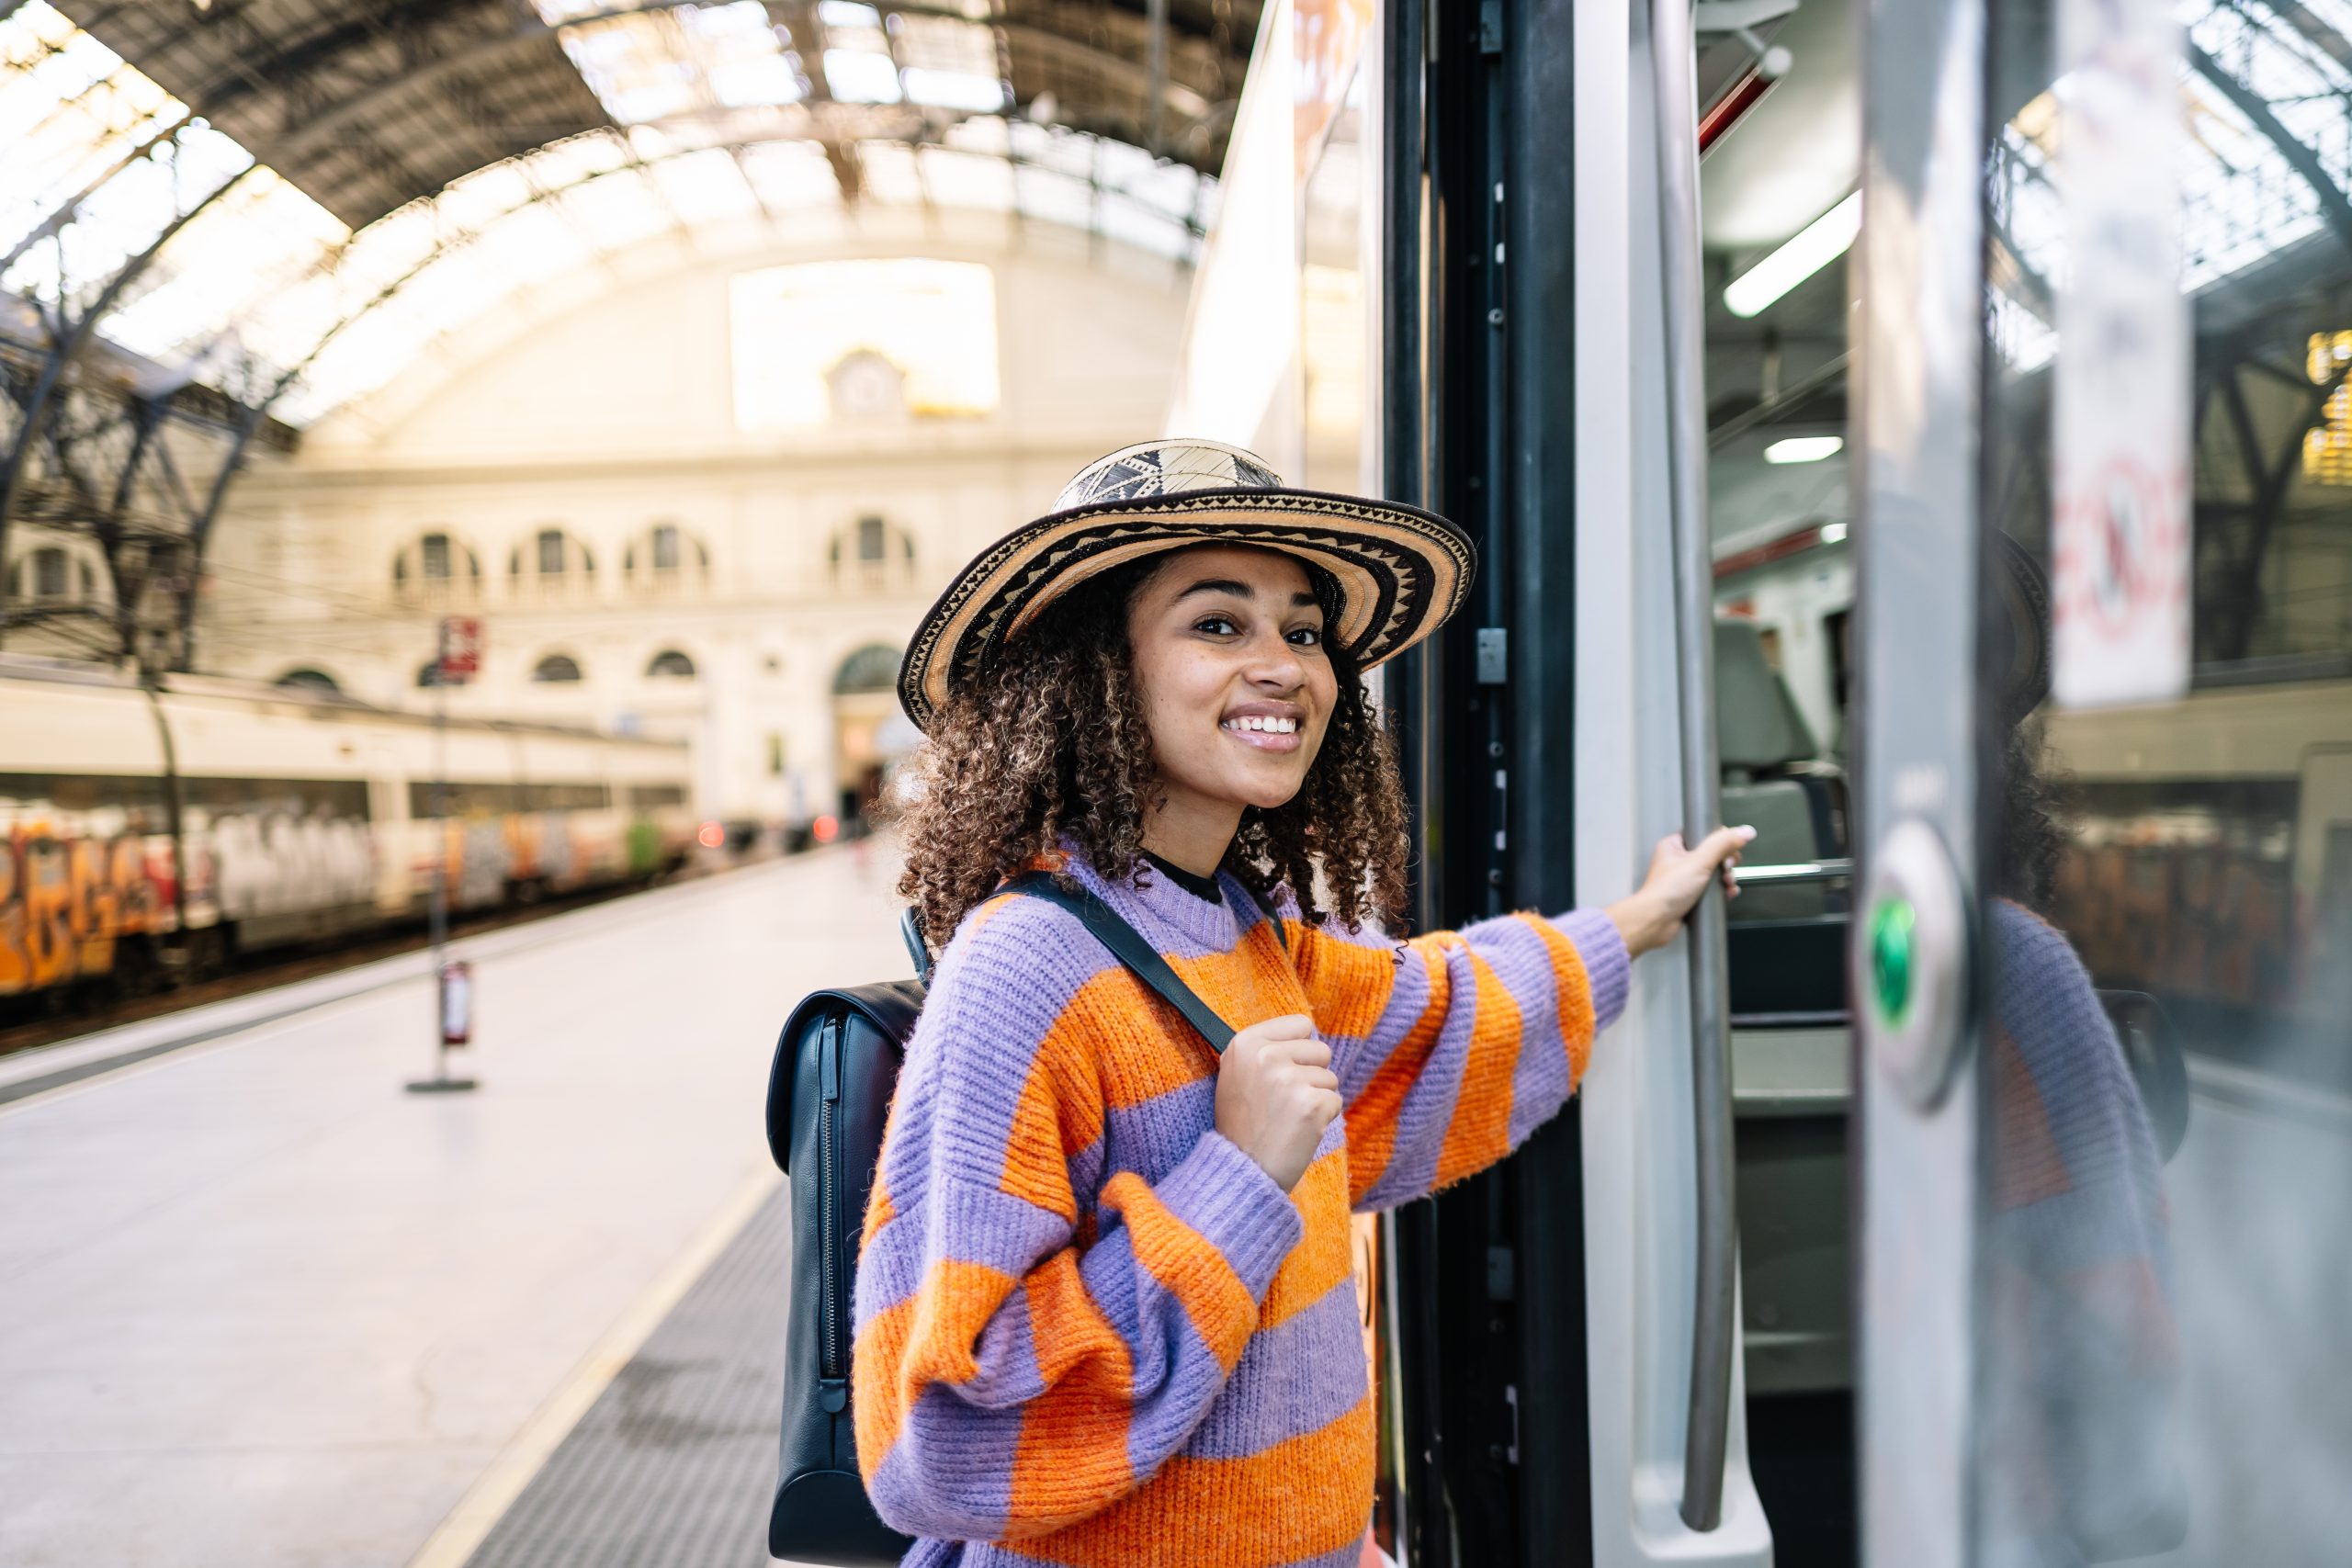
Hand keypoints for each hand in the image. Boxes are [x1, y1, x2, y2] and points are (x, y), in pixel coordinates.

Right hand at [1214, 1013, 1342, 1191]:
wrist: (1242, 1169)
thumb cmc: (1242, 1124)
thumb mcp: (1235, 1075)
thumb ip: (1264, 1049)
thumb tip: (1304, 1031)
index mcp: (1246, 1042)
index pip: (1301, 1024)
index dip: (1299, 1049)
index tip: (1282, 1071)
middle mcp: (1267, 1055)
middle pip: (1321, 1050)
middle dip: (1311, 1075)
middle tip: (1284, 1101)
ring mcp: (1290, 1079)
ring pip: (1330, 1078)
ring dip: (1316, 1098)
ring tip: (1288, 1118)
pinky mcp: (1312, 1104)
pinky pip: (1335, 1101)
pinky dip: (1323, 1118)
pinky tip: (1299, 1130)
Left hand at [1605, 826, 1756, 958]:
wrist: (1655, 922)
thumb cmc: (1666, 892)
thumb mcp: (1699, 861)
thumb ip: (1723, 844)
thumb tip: (1744, 831)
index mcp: (1674, 846)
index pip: (1703, 834)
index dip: (1720, 841)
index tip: (1728, 850)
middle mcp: (1678, 861)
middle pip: (1713, 854)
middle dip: (1726, 863)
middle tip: (1726, 868)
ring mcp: (1684, 880)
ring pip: (1714, 873)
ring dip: (1726, 878)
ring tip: (1726, 883)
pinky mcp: (1690, 896)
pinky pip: (1712, 890)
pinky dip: (1722, 891)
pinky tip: (1726, 894)